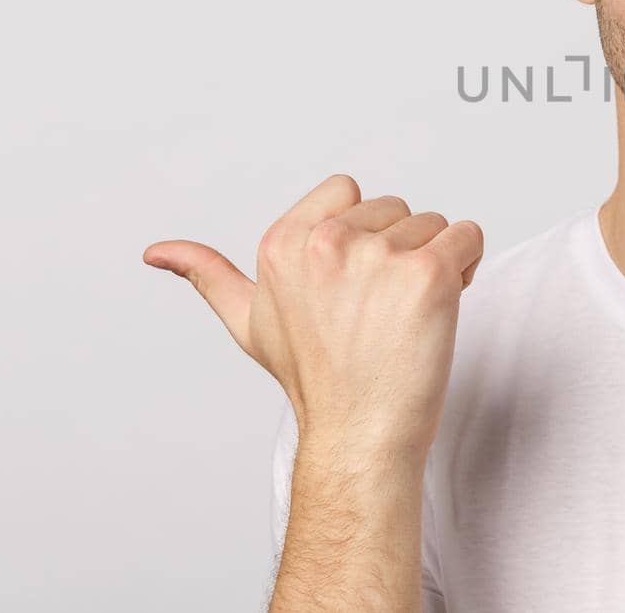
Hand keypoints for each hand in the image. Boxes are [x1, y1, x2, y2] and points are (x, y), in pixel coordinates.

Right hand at [143, 173, 482, 455]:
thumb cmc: (314, 379)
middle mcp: (326, 242)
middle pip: (396, 208)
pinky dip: (467, 265)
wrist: (360, 434)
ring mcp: (377, 256)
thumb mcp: (249, 322)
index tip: (353, 282)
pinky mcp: (427, 273)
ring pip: (434, 223)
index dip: (362, 231)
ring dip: (435, 261)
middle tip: (382, 309)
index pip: (347, 189)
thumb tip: (156, 251)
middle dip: (400, 250)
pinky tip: (442, 306)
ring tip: (407, 314)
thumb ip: (208, 275)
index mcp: (282, 243)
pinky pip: (468, 235)